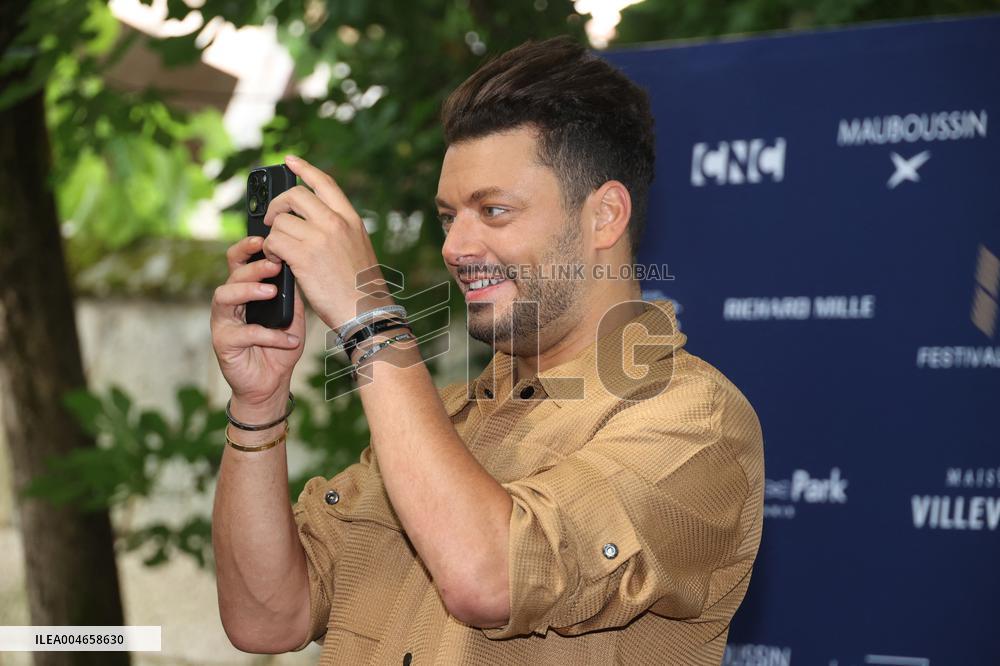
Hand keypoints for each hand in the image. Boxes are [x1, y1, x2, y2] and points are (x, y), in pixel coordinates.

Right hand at [210, 236, 305, 410]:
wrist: (272, 383)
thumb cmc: (281, 347)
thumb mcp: (292, 316)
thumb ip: (290, 294)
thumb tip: (297, 266)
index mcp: (244, 292)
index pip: (238, 262)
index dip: (246, 248)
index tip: (263, 239)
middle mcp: (230, 304)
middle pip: (232, 275)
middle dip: (252, 267)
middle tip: (273, 264)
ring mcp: (223, 323)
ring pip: (224, 297)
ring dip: (248, 291)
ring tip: (270, 292)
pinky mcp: (223, 343)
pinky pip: (244, 334)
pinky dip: (269, 335)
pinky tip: (288, 339)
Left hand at [259, 155, 394, 329]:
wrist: (366, 312)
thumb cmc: (360, 288)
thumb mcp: (357, 248)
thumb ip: (336, 230)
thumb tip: (306, 223)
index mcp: (350, 219)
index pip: (325, 182)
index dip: (304, 168)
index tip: (289, 161)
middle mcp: (335, 223)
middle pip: (295, 196)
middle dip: (277, 206)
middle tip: (272, 220)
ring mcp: (319, 238)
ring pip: (280, 221)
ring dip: (273, 236)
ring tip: (278, 253)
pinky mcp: (304, 256)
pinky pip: (274, 241)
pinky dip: (269, 251)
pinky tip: (277, 262)